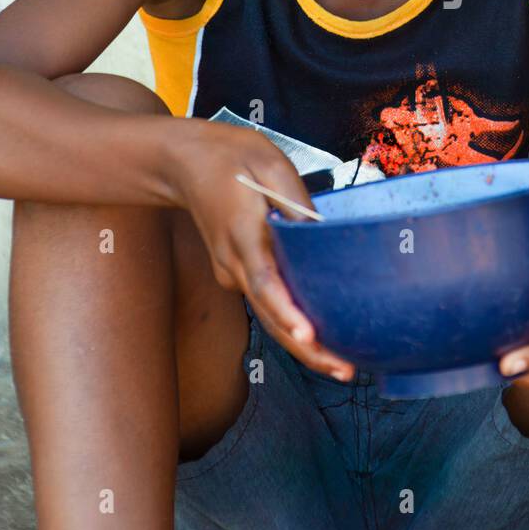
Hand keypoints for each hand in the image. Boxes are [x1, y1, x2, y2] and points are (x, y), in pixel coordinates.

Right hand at [165, 119, 353, 380]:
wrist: (185, 161)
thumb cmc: (229, 158)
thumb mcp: (270, 165)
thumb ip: (298, 202)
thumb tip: (324, 233)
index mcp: (242, 235)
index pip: (264, 283)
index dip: (287, 313)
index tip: (308, 336)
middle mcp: (233, 263)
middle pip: (270, 316)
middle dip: (307, 349)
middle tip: (343, 370)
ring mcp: (231, 272)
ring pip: (268, 316)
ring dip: (302, 344)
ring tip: (340, 365)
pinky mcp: (236, 273)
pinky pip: (265, 303)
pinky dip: (290, 323)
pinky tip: (320, 335)